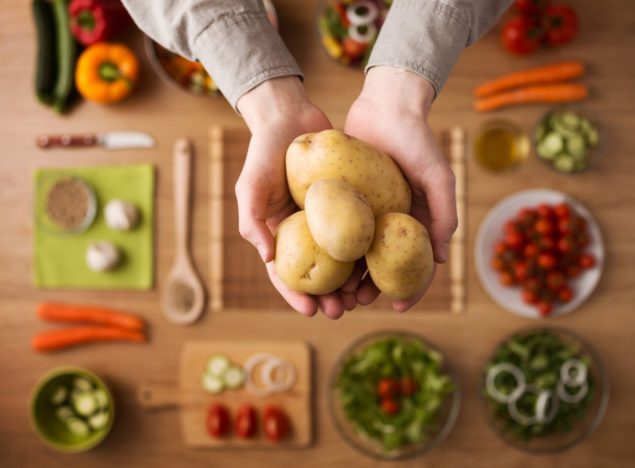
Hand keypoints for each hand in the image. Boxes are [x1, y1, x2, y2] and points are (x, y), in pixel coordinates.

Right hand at [236, 77, 357, 318]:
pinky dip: (365, 251)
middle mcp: (303, 231)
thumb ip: (251, 221)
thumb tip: (268, 259)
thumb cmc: (265, 151)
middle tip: (341, 311)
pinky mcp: (347, 203)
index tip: (311, 311)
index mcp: (278, 233)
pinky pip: (357, 231)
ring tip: (361, 298)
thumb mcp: (250, 185)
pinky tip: (377, 265)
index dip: (295, 294)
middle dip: (326, 297)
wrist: (291, 115)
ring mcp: (326, 219)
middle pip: (315, 273)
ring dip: (349, 282)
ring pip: (340, 259)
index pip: (284, 273)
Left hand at [344, 66, 457, 311]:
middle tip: (355, 302)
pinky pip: (338, 229)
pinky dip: (331, 249)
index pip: (416, 264)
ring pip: (357, 253)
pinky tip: (319, 263)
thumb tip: (441, 258)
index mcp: (417, 221)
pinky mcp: (346, 200)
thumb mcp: (438, 176)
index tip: (398, 307)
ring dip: (347, 275)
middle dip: (370, 288)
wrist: (385, 105)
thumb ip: (444, 213)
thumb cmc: (417, 139)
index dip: (411, 288)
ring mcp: (369, 212)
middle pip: (381, 265)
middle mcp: (392, 221)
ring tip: (335, 291)